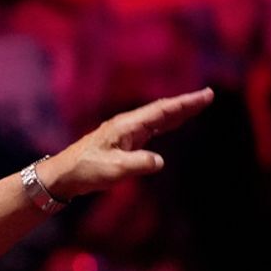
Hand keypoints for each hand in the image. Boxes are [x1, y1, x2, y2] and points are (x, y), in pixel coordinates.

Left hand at [40, 88, 214, 199]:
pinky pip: (149, 129)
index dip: (185, 104)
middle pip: (161, 110)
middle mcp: (127, 126)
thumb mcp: (114, 169)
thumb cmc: (86, 170)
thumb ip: (138, 164)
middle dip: (185, 104)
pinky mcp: (121, 143)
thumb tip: (159, 161)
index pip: (162, 111)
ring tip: (196, 106)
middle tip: (208, 96)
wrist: (63, 175)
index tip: (206, 95)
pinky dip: (164, 124)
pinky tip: (170, 125)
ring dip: (176, 113)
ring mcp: (124, 133)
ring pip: (156, 119)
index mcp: (127, 126)